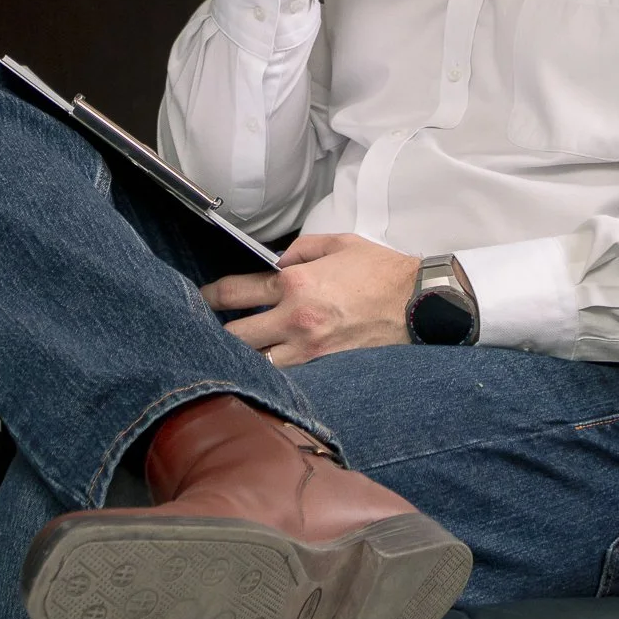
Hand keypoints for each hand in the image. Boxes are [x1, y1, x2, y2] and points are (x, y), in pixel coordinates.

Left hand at [201, 234, 420, 367]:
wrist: (417, 303)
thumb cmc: (381, 272)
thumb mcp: (338, 244)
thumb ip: (300, 251)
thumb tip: (278, 264)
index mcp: (295, 284)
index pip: (236, 292)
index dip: (210, 296)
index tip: (201, 298)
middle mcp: (295, 319)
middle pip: (235, 335)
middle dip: (215, 332)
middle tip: (205, 330)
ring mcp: (308, 348)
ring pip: (254, 362)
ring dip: (240, 357)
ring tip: (230, 352)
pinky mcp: (323, 366)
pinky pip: (284, 374)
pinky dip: (268, 371)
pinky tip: (260, 367)